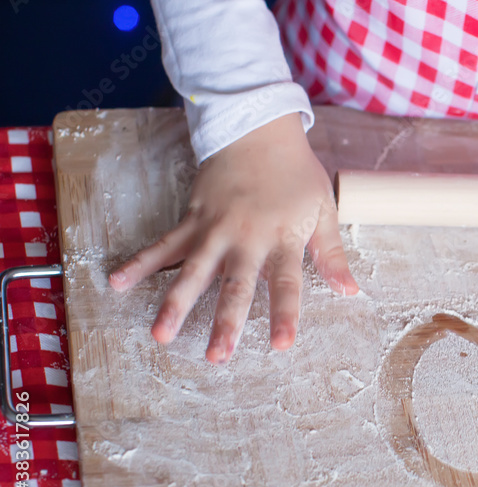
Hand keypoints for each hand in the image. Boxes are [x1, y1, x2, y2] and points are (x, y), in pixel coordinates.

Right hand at [109, 113, 357, 362]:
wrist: (257, 128)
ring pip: (193, 272)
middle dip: (225, 323)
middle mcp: (247, 238)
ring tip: (161, 335)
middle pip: (235, 286)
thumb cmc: (296, 173)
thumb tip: (351, 291)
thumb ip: (332, 254)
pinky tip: (117, 282)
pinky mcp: (192, 218)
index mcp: (283, 238)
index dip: (284, 314)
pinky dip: (140, 263)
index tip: (281, 345)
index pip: (286, 284)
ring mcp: (215, 229)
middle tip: (216, 357)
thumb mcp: (323, 210)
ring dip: (175, 304)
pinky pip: (164, 245)